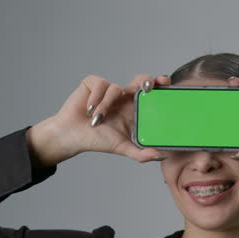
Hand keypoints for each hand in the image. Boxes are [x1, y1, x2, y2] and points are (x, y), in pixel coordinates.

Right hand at [29, 73, 172, 164]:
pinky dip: (95, 99)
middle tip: (147, 87)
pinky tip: (88, 111)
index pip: (150, 93)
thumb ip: (141, 154)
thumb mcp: (122, 148)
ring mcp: (109, 90)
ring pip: (116, 88)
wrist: (72, 136)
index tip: (166, 82)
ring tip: (96, 121)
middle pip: (140, 81)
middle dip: (145, 80)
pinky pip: (100, 85)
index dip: (159, 85)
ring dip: (105, 106)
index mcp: (133, 108)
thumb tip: (161, 156)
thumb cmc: (97, 140)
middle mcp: (123, 97)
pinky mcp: (93, 84)